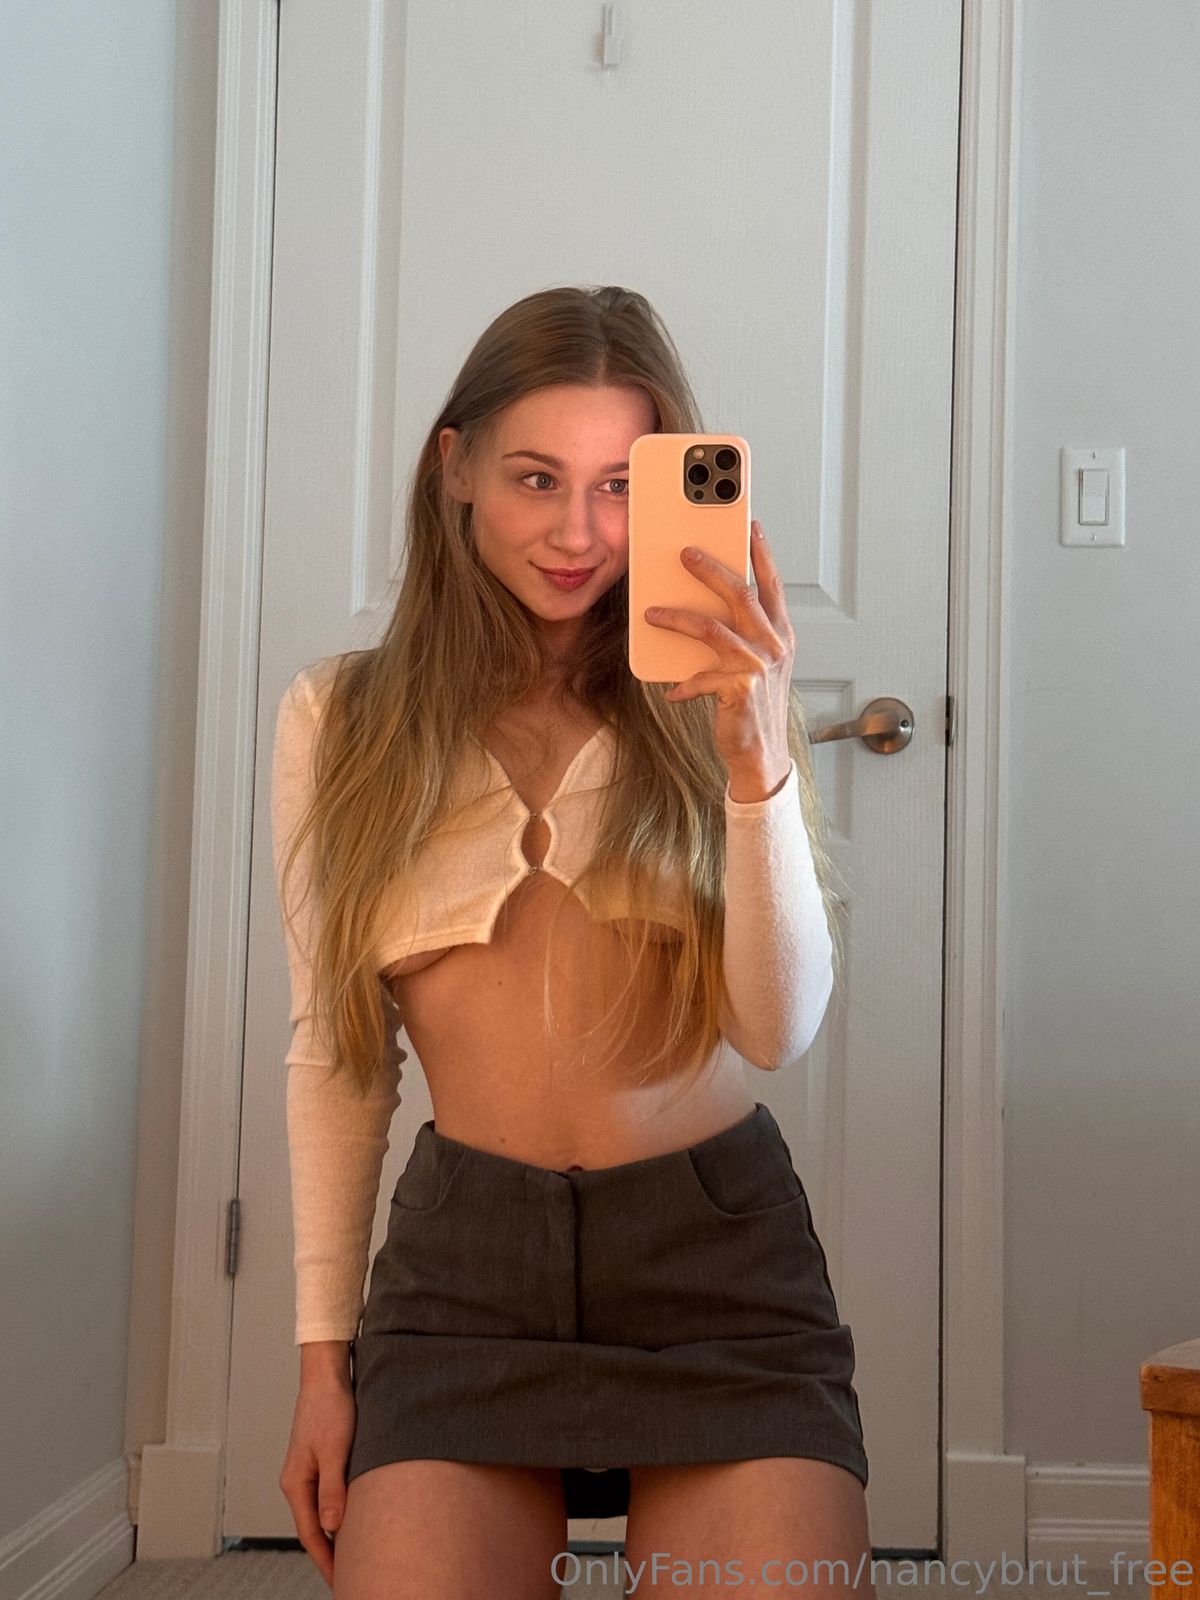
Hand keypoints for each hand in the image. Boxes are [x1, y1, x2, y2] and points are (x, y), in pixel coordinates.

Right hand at [279, 1377, 356, 1588]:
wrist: (327, 1374)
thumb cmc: (330, 1407)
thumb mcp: (336, 1450)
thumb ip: (333, 1489)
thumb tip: (332, 1527)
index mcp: (295, 1483)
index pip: (310, 1533)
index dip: (326, 1560)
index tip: (342, 1582)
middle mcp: (297, 1481)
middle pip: (312, 1527)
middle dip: (329, 1554)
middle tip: (350, 1576)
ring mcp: (307, 1470)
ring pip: (320, 1512)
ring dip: (334, 1534)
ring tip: (354, 1554)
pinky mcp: (319, 1460)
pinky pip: (326, 1496)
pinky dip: (338, 1512)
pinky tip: (353, 1517)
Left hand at [644, 519, 794, 785]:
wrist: (762, 753)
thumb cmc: (752, 705)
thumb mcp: (752, 665)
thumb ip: (738, 635)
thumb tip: (700, 606)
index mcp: (781, 635)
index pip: (772, 585)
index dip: (762, 554)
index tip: (750, 525)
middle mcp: (775, 646)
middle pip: (741, 595)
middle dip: (711, 570)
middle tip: (685, 553)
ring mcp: (759, 667)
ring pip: (713, 629)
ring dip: (678, 617)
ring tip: (651, 611)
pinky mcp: (740, 690)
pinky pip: (701, 677)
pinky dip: (684, 684)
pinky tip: (672, 691)